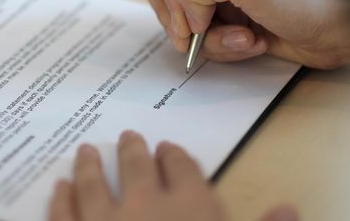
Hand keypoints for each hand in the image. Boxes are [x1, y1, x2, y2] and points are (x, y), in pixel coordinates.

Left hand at [49, 130, 297, 220]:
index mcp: (190, 206)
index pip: (183, 168)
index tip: (167, 147)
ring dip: (89, 165)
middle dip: (132, 151)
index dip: (175, 156)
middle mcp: (145, 204)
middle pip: (136, 167)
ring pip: (93, 183)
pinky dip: (60, 199)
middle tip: (127, 136)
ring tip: (85, 151)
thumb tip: (291, 207)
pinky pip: (63, 215)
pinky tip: (58, 187)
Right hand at [137, 0, 349, 68]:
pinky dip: (223, 48)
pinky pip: (202, 40)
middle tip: (207, 30)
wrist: (345, 28)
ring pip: (181, 22)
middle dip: (186, 20)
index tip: (191, 17)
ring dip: (211, 39)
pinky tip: (253, 42)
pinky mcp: (227, 18)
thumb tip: (180, 13)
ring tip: (245, 37)